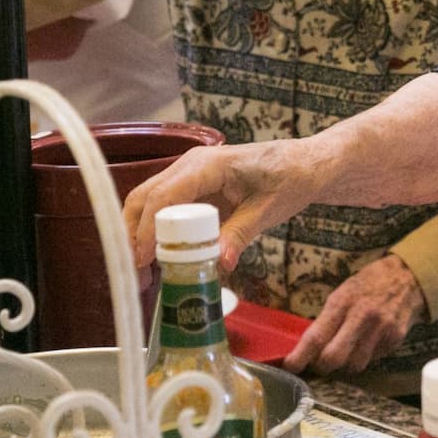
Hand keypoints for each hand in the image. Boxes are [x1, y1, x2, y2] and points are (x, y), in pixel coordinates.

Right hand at [123, 137, 322, 269]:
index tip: (143, 259)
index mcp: (209, 165)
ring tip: (143, 271)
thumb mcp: (268, 210)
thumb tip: (220, 263)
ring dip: (139, 233)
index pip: (164, 195)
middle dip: (134, 234)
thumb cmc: (290, 180)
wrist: (303, 165)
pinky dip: (153, 229)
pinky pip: (163, 206)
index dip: (148, 228)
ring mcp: (189, 173)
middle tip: (136, 272)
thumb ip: (241, 234)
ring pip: (148, 200)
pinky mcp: (192, 186)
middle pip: (145, 196)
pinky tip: (157, 258)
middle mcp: (191, 165)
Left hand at [284, 254, 425, 375]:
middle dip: (323, 366)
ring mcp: (380, 330)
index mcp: (342, 302)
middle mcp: (361, 317)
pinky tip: (367, 342)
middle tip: (320, 363)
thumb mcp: (344, 292)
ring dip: (346, 364)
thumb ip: (329, 318)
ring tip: (347, 351)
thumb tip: (310, 346)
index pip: (316, 337)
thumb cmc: (369, 283)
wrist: (408, 277)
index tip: (291, 366)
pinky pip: (373, 359)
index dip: (300, 356)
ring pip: (354, 365)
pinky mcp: (395, 339)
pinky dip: (365, 356)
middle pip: (334, 358)